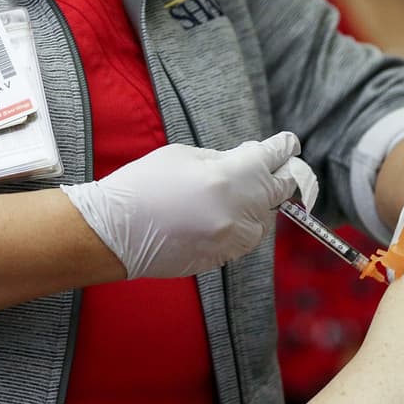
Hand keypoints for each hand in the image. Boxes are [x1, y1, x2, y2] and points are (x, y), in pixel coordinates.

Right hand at [62, 131, 316, 278]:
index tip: (290, 145)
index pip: (272, 159)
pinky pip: (244, 239)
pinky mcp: (222, 258)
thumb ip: (222, 160)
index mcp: (229, 177)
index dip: (283, 149)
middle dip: (281, 176)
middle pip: (278, 190)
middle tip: (284, 168)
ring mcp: (231, 238)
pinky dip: (241, 226)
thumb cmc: (142, 185)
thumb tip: (246, 162)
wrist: (113, 232)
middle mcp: (238, 209)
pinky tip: (223, 216)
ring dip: (259, 205)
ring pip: (263, 220)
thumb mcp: (184, 155)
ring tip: (242, 194)